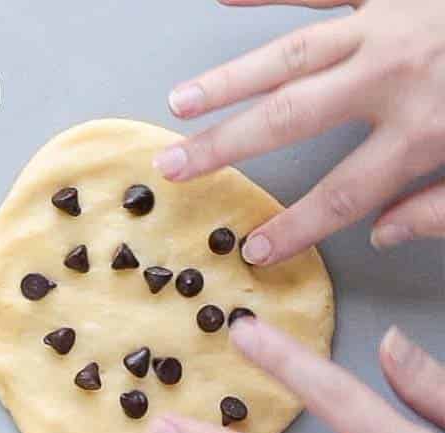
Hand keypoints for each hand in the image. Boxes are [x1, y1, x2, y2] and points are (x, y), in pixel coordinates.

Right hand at [158, 0, 444, 262]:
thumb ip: (444, 205)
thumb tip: (383, 231)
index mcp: (426, 126)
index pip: (343, 194)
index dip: (295, 227)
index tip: (255, 250)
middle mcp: (395, 72)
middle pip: (291, 120)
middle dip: (227, 148)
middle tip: (175, 169)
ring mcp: (391, 18)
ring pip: (292, 54)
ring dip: (230, 79)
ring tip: (182, 102)